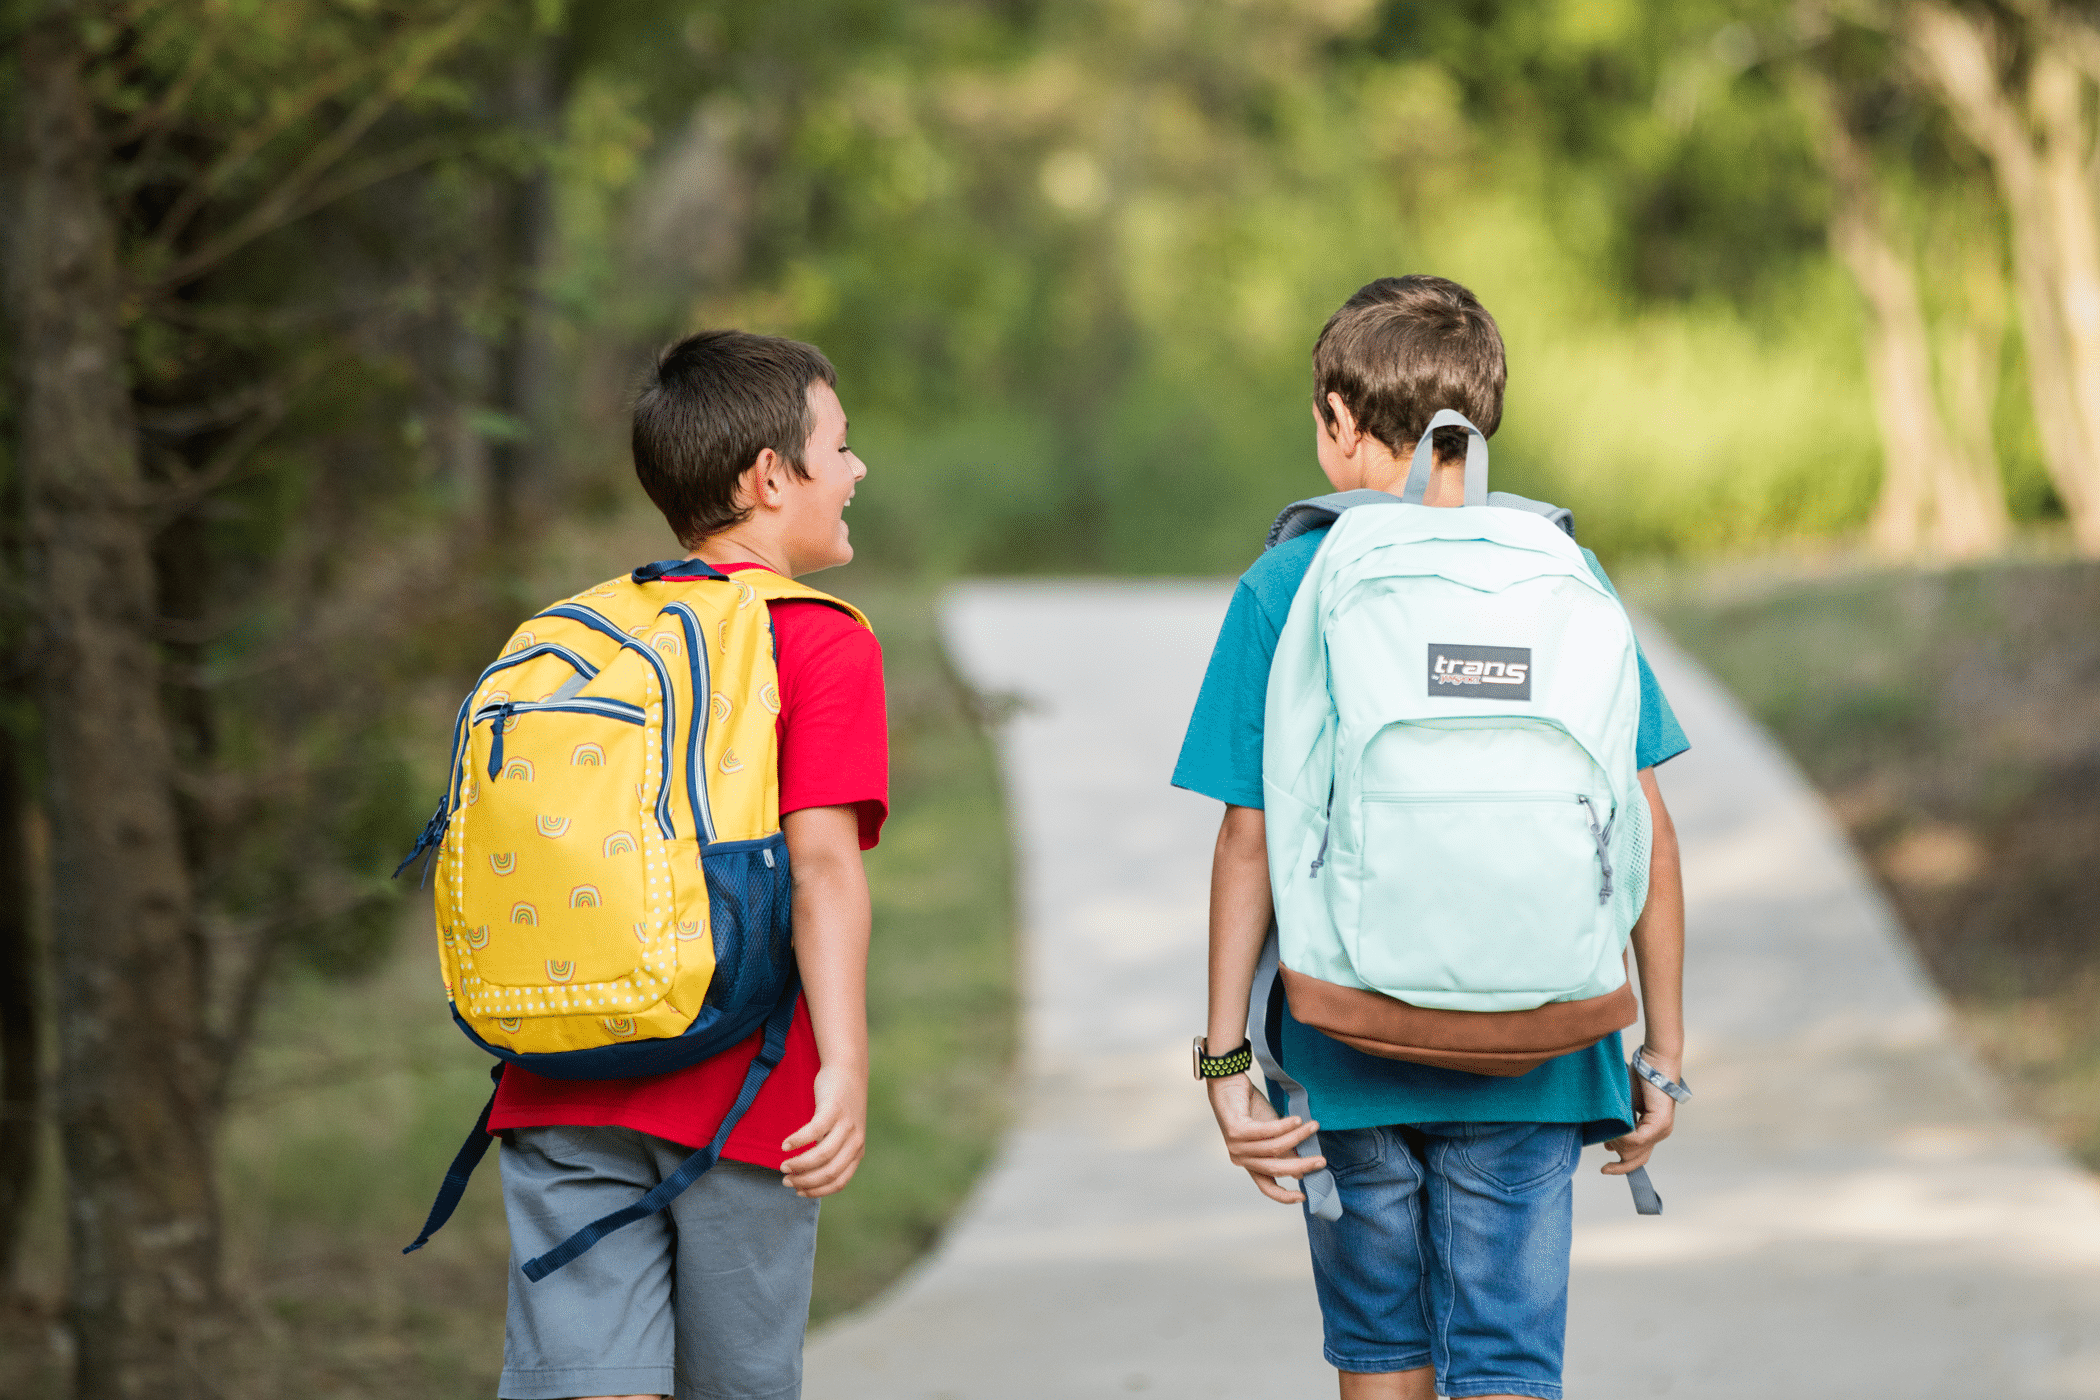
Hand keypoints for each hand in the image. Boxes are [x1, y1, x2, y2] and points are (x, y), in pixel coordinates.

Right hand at [781, 1064, 865, 1197]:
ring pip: (821, 1155)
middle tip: (786, 1179)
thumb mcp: (843, 1133)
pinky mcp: (834, 1109)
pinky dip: (797, 1141)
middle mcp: (855, 1141)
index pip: (838, 1182)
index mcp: (857, 1151)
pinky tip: (785, 1145)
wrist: (847, 1071)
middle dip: (804, 1181)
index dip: (817, 1191)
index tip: (798, 1192)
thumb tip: (808, 1176)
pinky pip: (814, 1131)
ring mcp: (846, 1125)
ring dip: (799, 1165)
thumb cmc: (839, 1106)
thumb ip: (834, 1153)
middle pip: (829, 1172)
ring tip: (783, 1165)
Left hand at [1206, 1072, 1324, 1204]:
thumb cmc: (1250, 1108)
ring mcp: (1237, 1145)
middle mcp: (1241, 1158)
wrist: (1227, 1084)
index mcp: (1249, 1163)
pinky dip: (1285, 1126)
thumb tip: (1301, 1172)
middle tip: (1321, 1161)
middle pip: (1274, 1169)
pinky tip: (1298, 1120)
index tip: (1303, 1197)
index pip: (1266, 1186)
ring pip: (1274, 1148)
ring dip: (1298, 1138)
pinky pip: (1266, 1132)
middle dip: (1301, 1166)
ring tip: (1314, 1126)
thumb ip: (1284, 1151)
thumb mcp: (1271, 1133)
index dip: (1284, 1196)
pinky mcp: (1236, 1130)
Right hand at [1601, 1051, 1678, 1175]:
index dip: (1623, 1166)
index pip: (1640, 1157)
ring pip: (1635, 1150)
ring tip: (1608, 1132)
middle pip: (1637, 1158)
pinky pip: (1637, 1140)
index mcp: (1654, 1129)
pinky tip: (1614, 1130)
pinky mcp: (1659, 1122)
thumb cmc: (1640, 1077)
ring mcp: (1662, 1128)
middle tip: (1605, 1147)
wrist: (1654, 1060)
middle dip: (1618, 1157)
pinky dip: (1622, 1137)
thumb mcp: (1626, 1106)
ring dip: (1618, 1143)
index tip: (1605, 1169)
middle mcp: (1661, 1132)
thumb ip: (1621, 1125)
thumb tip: (1609, 1144)